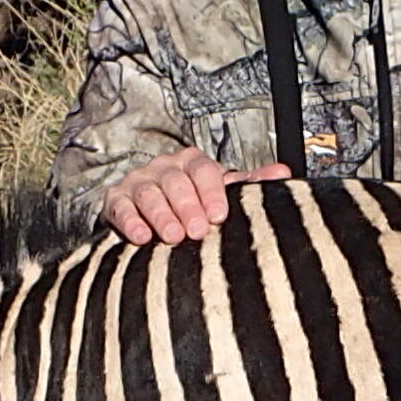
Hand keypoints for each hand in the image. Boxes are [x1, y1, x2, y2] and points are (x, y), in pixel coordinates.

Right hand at [105, 147, 288, 244]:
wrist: (148, 214)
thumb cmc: (190, 203)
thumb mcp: (220, 194)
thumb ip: (249, 185)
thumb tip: (283, 173)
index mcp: (192, 164)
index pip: (203, 170)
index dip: (211, 192)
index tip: (219, 215)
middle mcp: (165, 168)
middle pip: (175, 181)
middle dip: (187, 206)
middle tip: (197, 231)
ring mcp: (139, 183)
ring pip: (149, 193)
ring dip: (161, 215)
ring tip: (172, 237)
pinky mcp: (117, 201)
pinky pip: (121, 207)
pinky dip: (131, 221)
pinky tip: (141, 237)